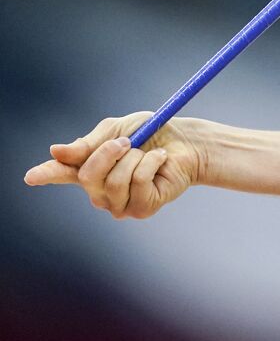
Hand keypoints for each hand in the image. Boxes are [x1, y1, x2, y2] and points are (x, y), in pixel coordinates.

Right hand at [24, 113, 206, 219]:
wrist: (186, 143)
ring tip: (148, 154)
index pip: (60, 174)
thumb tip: (56, 152)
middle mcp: (100, 191)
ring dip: (134, 159)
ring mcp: (120, 204)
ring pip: (115, 182)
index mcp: (88, 168)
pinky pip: (139, 182)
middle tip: (127, 142)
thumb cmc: (150, 134)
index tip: (31, 176)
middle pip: (89, 177)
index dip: (46, 174)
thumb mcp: (116, 130)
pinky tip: (161, 161)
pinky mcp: (142, 209)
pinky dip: (151, 165)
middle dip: (109, 153)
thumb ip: (89, 143)